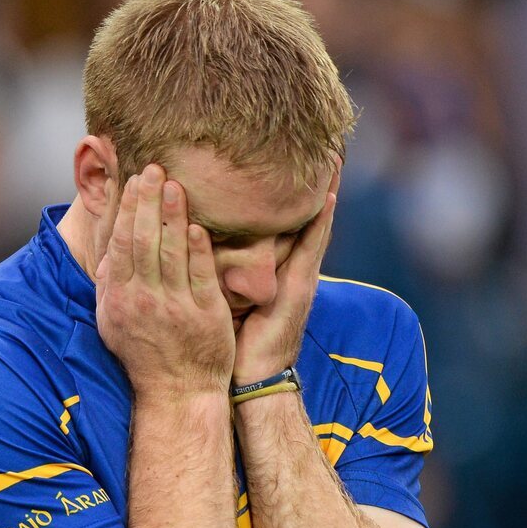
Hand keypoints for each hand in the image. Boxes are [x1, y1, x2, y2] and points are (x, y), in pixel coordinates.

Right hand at [96, 164, 235, 398]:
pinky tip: (198, 226)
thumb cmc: (143, 354)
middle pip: (144, 241)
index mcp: (120, 299)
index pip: (122, 244)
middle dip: (148, 201)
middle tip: (155, 168)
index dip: (128, 209)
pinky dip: (199, 250)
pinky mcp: (206, 315)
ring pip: (172, 253)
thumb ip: (109, 284)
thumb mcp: (113, 321)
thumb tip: (109, 248)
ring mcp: (176, 308)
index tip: (135, 181)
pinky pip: (201, 276)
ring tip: (175, 185)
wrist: (177, 391)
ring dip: (173, 216)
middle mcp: (144, 301)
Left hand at [233, 169, 338, 386]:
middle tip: (322, 148)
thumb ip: (218, 273)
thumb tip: (194, 246)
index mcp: (272, 272)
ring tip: (332, 158)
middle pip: (301, 218)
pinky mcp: (301, 287)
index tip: (284, 160)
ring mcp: (300, 277)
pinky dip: (322, 221)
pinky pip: (313, 246)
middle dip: (311, 186)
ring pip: (312, 225)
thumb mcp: (224, 299)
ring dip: (324, 193)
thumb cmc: (235, 343)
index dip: (284, 197)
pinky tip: (329, 194)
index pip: (279, 225)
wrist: (253, 378)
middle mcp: (290, 269)